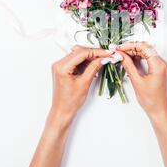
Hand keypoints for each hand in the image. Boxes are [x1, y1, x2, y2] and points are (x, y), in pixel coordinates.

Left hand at [24, 46, 109, 166]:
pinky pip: (77, 62)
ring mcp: (60, 68)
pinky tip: (96, 65)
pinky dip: (87, 62)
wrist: (61, 115)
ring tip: (104, 60)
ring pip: (78, 56)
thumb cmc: (69, 104)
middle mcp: (58, 64)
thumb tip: (103, 58)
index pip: (81, 52)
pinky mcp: (64, 72)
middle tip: (108, 55)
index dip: (96, 51)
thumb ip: (93, 68)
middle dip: (94, 52)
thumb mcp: (84, 84)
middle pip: (79, 51)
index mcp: (61, 66)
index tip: (108, 52)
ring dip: (90, 57)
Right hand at [118, 42, 166, 166]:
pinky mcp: (162, 70)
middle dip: (132, 48)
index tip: (119, 48)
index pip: (144, 48)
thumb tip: (120, 55)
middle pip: (147, 49)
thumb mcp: (137, 81)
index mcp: (159, 65)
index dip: (130, 46)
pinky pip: (151, 59)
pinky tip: (131, 60)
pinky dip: (141, 58)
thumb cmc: (151, 100)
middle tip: (119, 51)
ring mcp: (164, 66)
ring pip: (148, 53)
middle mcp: (164, 64)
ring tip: (123, 56)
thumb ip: (128, 65)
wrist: (160, 111)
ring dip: (136, 53)